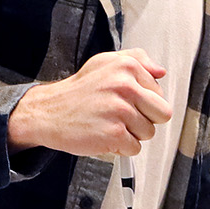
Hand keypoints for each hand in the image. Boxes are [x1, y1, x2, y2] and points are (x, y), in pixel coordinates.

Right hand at [8, 50, 172, 157]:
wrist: (47, 113)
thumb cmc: (78, 92)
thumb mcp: (105, 63)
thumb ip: (136, 60)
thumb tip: (160, 71)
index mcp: (127, 66)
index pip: (159, 93)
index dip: (143, 102)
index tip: (124, 101)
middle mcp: (125, 85)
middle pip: (162, 114)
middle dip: (145, 119)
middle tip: (121, 116)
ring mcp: (120, 110)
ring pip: (148, 132)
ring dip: (131, 134)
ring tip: (108, 123)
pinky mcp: (114, 133)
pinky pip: (135, 148)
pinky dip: (121, 147)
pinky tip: (104, 135)